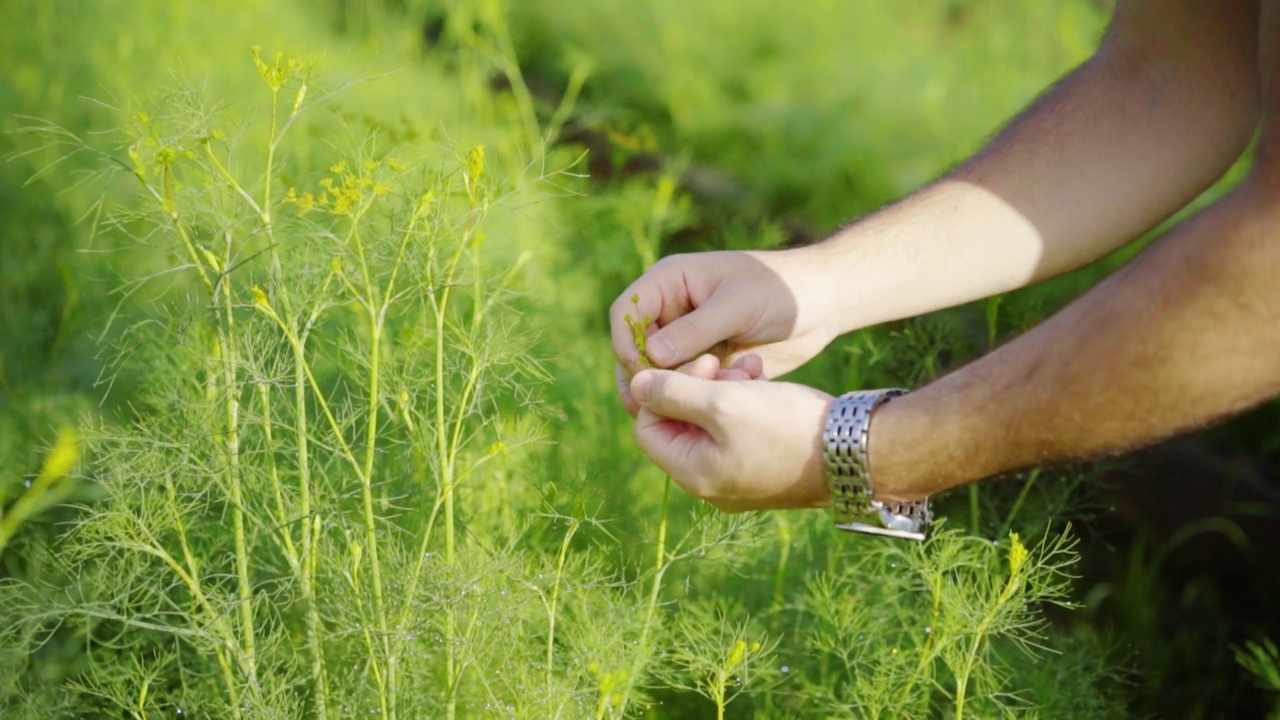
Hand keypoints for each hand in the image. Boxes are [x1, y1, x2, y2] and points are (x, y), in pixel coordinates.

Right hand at [611, 250, 837, 413]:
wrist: (824, 303)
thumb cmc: (782, 291)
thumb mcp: (738, 306)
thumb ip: (694, 330)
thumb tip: (649, 356)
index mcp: (671, 282)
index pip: (625, 313)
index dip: (625, 343)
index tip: (643, 372)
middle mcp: (673, 309)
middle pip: (633, 347)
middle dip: (642, 375)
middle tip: (656, 404)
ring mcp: (688, 337)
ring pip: (655, 371)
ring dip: (667, 389)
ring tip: (682, 409)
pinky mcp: (705, 360)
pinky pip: (683, 383)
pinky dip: (691, 395)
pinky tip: (711, 402)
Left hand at [629, 368, 834, 512]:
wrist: (855, 450)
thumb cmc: (787, 427)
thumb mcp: (723, 403)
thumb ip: (674, 392)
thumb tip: (635, 385)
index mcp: (694, 474)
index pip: (648, 427)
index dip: (663, 389)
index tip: (698, 364)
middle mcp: (712, 483)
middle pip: (680, 424)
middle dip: (698, 385)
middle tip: (724, 363)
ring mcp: (739, 477)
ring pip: (711, 422)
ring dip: (724, 386)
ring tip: (750, 367)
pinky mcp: (764, 465)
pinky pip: (738, 429)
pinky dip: (745, 399)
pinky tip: (763, 377)